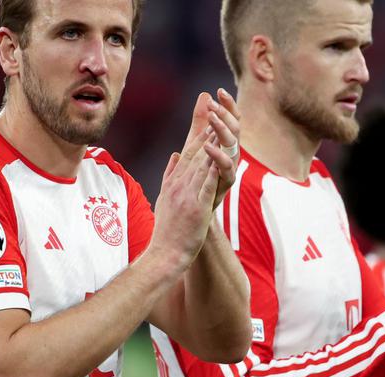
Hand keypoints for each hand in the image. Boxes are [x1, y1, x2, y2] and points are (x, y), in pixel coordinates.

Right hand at [149, 129, 222, 267]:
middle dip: (206, 133)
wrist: (164, 253)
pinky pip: (206, 188)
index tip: (208, 119)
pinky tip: (220, 160)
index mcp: (174, 182)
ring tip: (220, 129)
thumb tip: (174, 156)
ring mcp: (187, 196)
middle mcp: (179, 186)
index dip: (199, 136)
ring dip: (211, 147)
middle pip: (195, 155)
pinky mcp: (196, 209)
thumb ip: (169, 175)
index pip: (188, 154)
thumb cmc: (166, 229)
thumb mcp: (164, 197)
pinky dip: (212, 173)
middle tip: (216, 114)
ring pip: (201, 167)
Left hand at [180, 90, 240, 209]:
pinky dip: (219, 156)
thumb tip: (204, 94)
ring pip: (233, 146)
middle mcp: (231, 153)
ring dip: (223, 131)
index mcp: (225, 143)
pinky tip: (208, 146)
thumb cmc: (196, 176)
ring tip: (212, 118)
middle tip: (214, 105)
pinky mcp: (226, 183)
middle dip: (226, 115)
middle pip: (235, 129)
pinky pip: (227, 168)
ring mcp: (230, 168)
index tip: (219, 90)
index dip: (228, 105)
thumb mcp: (195, 144)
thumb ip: (199, 122)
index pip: (231, 119)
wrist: (193, 209)